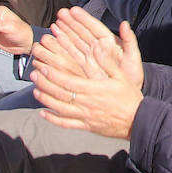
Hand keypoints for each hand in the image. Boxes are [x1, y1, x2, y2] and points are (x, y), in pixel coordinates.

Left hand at [32, 7, 144, 139]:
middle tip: (33, 75)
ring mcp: (85, 116)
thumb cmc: (130, 97)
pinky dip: (53, 119)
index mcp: (93, 89)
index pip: (67, 81)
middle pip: (60, 93)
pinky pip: (66, 124)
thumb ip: (107, 62)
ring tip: (35, 91)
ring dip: (46, 100)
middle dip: (45, 84)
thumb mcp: (121, 76)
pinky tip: (43, 114)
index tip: (42, 67)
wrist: (138, 120)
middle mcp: (86, 103)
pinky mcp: (86, 126)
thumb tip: (97, 46)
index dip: (53, 74)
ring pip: (59, 109)